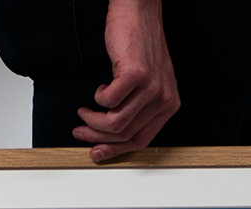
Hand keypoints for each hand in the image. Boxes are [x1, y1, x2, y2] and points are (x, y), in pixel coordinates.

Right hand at [72, 0, 179, 162]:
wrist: (139, 11)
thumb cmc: (140, 45)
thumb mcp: (147, 84)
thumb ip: (138, 109)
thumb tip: (112, 136)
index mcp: (169, 106)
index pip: (141, 141)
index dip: (116, 151)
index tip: (97, 152)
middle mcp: (164, 99)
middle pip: (126, 134)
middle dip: (98, 138)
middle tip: (81, 133)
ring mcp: (151, 87)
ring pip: (116, 122)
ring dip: (94, 121)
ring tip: (84, 113)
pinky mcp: (136, 74)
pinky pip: (109, 101)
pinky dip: (98, 98)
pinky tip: (99, 90)